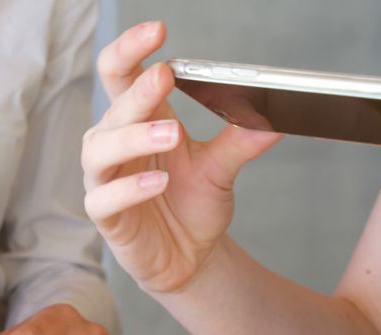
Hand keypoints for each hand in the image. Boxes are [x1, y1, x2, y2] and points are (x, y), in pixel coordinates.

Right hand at [83, 21, 280, 293]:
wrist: (189, 256)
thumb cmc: (193, 204)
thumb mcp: (222, 168)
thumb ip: (242, 140)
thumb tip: (278, 113)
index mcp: (139, 120)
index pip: (121, 74)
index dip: (131, 50)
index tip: (158, 32)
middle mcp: (115, 144)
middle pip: (113, 107)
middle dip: (139, 92)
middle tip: (165, 78)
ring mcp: (105, 179)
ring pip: (101, 149)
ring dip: (134, 137)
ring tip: (171, 133)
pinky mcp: (106, 216)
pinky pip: (105, 197)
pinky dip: (130, 188)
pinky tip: (158, 182)